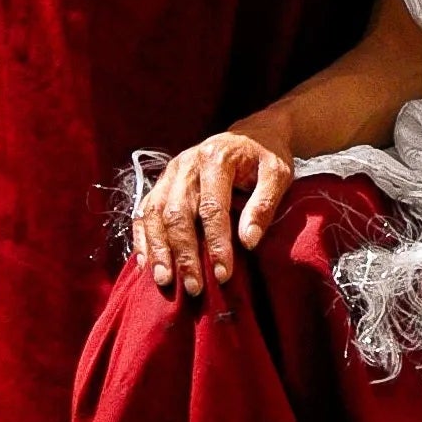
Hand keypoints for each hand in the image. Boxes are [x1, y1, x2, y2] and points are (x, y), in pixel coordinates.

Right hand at [133, 130, 295, 295]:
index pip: (212, 207)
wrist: (251, 134)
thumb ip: (265, 205)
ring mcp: (170, 173)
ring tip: (165, 281)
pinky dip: (143, 238)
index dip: (216, 243)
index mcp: (216, 158)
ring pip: (155, 214)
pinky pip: (144, 212)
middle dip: (184, 254)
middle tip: (193, 287)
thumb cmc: (266, 157)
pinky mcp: (162, 183)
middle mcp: (186, 164)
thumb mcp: (278, 174)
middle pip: (177, 213)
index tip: (223, 274)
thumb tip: (248, 242)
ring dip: (158, 250)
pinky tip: (146, 264)